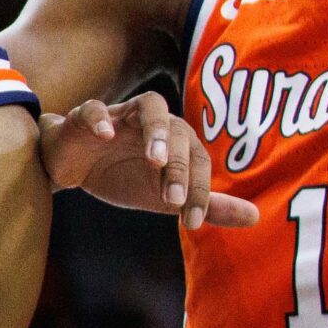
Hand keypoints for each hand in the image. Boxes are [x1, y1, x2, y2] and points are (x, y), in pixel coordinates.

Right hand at [37, 91, 259, 231]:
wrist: (71, 167)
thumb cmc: (122, 175)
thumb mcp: (163, 196)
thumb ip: (208, 205)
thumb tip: (256, 216)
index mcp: (174, 141)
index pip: (198, 157)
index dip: (199, 189)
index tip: (190, 222)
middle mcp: (153, 123)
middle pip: (178, 130)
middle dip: (178, 166)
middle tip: (172, 199)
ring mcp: (121, 115)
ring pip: (151, 105)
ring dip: (155, 129)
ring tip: (155, 159)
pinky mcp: (86, 116)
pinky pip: (96, 108)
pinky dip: (102, 118)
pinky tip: (106, 136)